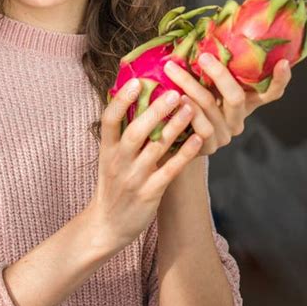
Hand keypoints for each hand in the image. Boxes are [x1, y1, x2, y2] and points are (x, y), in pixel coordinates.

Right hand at [87, 78, 201, 249]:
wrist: (108, 225)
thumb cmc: (114, 185)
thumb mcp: (110, 158)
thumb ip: (123, 134)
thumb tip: (139, 101)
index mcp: (107, 149)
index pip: (109, 120)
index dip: (121, 100)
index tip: (136, 80)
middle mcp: (119, 161)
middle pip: (136, 131)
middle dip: (155, 110)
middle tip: (174, 91)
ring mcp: (134, 178)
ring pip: (156, 148)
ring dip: (175, 126)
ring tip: (191, 107)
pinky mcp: (150, 193)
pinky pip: (170, 170)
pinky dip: (185, 154)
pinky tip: (199, 139)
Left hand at [157, 55, 291, 162]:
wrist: (176, 142)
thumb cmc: (193, 105)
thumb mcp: (207, 88)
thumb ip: (210, 72)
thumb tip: (201, 34)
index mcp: (245, 104)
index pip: (271, 94)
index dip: (279, 80)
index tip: (283, 62)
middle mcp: (238, 120)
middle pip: (236, 96)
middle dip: (219, 73)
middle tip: (202, 56)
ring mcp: (224, 136)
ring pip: (210, 107)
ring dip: (189, 85)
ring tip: (172, 69)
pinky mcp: (208, 147)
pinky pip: (200, 128)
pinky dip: (188, 110)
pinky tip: (175, 98)